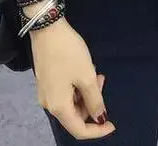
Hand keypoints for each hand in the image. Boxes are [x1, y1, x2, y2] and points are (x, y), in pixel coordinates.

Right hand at [30, 17, 115, 139]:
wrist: (47, 27)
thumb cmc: (68, 53)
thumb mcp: (86, 76)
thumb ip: (95, 100)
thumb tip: (99, 117)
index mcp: (58, 107)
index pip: (79, 130)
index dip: (97, 130)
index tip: (112, 123)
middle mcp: (49, 103)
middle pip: (74, 115)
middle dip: (92, 104)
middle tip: (101, 80)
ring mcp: (45, 91)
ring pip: (70, 102)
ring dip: (86, 92)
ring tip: (94, 71)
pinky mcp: (45, 79)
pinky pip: (64, 92)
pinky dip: (77, 86)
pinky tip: (83, 68)